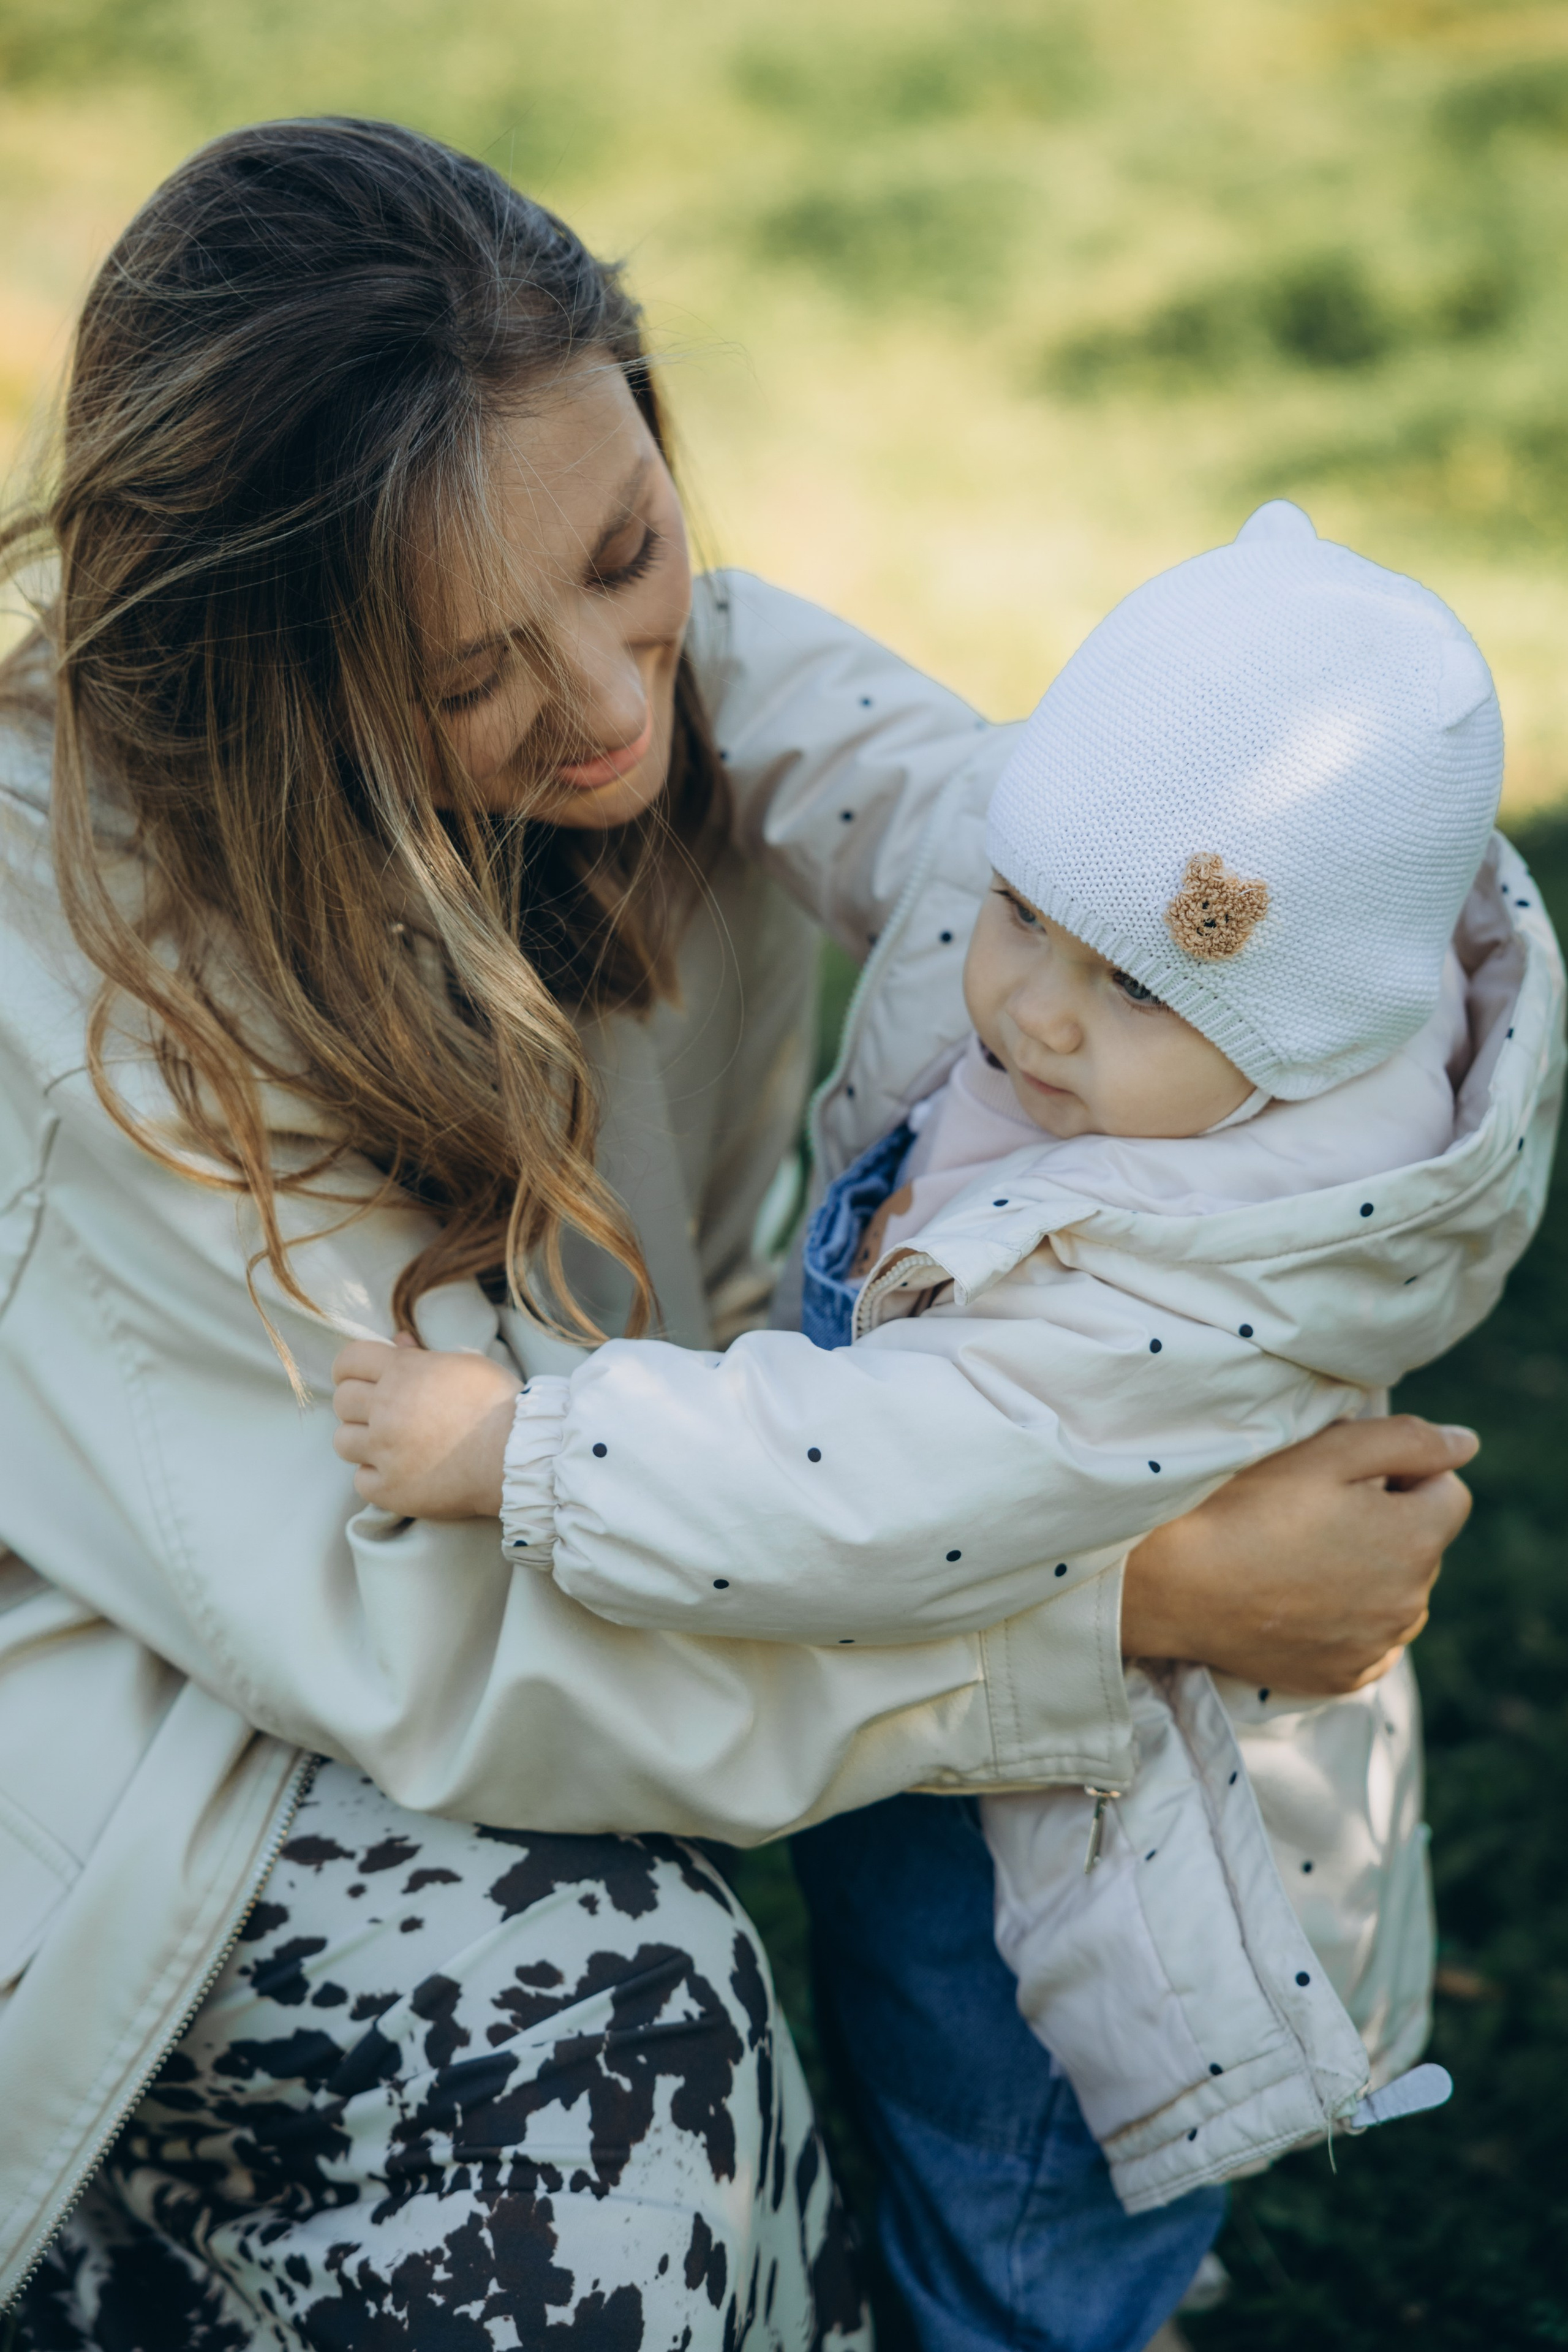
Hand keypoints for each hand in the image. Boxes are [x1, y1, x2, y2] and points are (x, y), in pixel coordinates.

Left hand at [331, 1336, 520, 1519]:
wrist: (518, 1457)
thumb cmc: (498, 1405)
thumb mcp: (464, 1365)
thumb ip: (422, 1355)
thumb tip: (397, 1340)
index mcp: (402, 1372)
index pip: (348, 1361)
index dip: (350, 1369)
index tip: (358, 1379)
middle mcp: (386, 1409)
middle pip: (342, 1401)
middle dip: (358, 1404)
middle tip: (382, 1413)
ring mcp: (384, 1452)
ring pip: (342, 1441)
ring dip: (363, 1441)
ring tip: (390, 1445)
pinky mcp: (390, 1489)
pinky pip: (360, 1480)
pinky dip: (376, 1476)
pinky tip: (401, 1472)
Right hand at [1122, 1415, 1477, 1693]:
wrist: (1173, 1584)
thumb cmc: (1246, 1503)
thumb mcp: (1327, 1450)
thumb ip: (1409, 1440)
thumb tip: (1466, 1444)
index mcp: (1416, 1539)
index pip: (1447, 1491)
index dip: (1400, 1473)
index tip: (1344, 1476)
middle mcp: (1411, 1603)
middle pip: (1421, 1544)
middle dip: (1386, 1522)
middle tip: (1312, 1511)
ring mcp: (1376, 1647)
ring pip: (1397, 1594)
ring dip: (1370, 1571)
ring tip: (1300, 1555)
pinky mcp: (1341, 1677)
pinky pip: (1369, 1639)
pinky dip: (1347, 1618)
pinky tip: (1298, 1598)